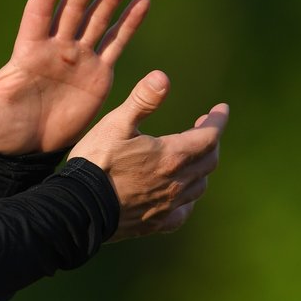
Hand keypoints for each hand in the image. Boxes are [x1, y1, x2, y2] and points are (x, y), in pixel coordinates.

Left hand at [0, 0, 149, 153]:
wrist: (25, 151)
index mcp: (27, 50)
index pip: (39, 11)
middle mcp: (55, 48)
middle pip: (73, 8)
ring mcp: (78, 58)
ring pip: (97, 20)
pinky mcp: (98, 74)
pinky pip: (115, 43)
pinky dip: (129, 23)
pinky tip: (142, 0)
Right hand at [70, 71, 228, 238]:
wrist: (79, 207)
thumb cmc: (96, 162)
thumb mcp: (115, 124)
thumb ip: (142, 100)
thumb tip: (163, 77)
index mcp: (171, 155)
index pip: (209, 136)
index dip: (218, 120)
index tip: (221, 108)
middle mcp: (176, 182)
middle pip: (209, 160)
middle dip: (211, 141)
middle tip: (203, 127)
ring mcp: (168, 205)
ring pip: (199, 186)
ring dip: (201, 168)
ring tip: (192, 158)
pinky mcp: (155, 223)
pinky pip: (183, 212)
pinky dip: (187, 200)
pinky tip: (180, 196)